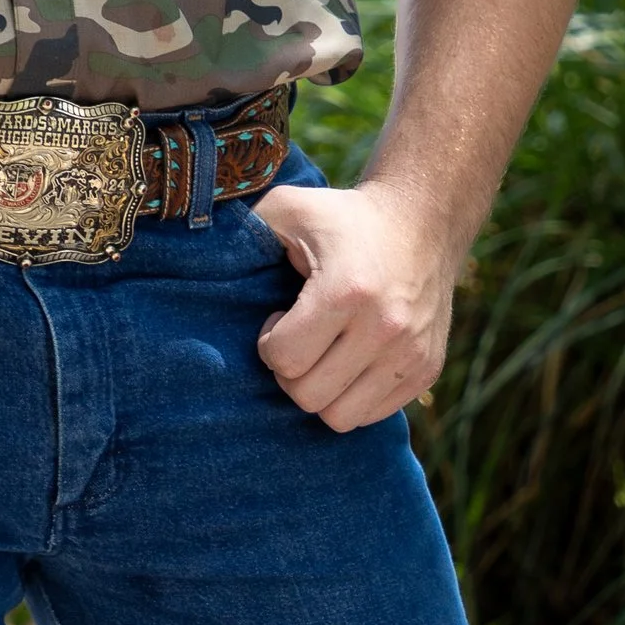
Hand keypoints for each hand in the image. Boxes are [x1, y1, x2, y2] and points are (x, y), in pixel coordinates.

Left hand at [252, 180, 459, 430]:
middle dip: (290, 372)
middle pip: (308, 396)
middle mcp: (385, 327)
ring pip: (341, 417)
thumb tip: (196, 258)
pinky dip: (353, 396)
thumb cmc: (343, 217)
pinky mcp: (428, 370)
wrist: (423, 219)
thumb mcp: (289, 207)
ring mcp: (411, 353)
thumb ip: (244, 229)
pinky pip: (373, 415)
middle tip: (298, 340)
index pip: (283, 360)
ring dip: (322, 391)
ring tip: (323, 354)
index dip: (269, 342)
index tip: (278, 317)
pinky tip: (350, 360)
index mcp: (346, 291)